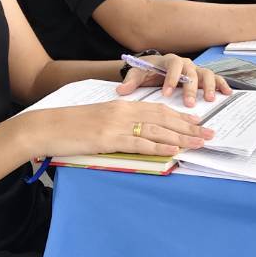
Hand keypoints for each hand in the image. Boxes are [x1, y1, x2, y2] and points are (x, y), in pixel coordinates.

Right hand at [18, 99, 213, 159]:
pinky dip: (159, 148)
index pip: (158, 110)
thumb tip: (138, 134)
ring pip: (157, 131)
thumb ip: (119, 123)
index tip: (198, 122)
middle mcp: (123, 112)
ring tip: (200, 143)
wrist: (46, 127)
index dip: (180, 117)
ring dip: (181, 138)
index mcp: (122, 105)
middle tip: (210, 133)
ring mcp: (117, 125)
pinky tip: (174, 151)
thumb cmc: (71, 126)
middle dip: (189, 127)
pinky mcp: (109, 139)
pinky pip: (140, 144)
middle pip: (164, 119)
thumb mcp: (99, 119)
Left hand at [117, 54, 228, 105]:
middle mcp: (185, 63)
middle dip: (190, 87)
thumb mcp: (137, 74)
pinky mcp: (202, 77)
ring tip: (209, 99)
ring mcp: (196, 70)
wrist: (154, 68)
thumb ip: (130, 81)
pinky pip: (215, 78)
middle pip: (192, 71)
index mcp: (169, 61)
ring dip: (208, 86)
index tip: (166, 93)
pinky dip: (222, 84)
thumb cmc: (147, 72)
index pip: (173, 67)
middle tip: (189, 103)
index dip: (171, 79)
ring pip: (206, 74)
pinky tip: (227, 93)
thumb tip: (120, 90)